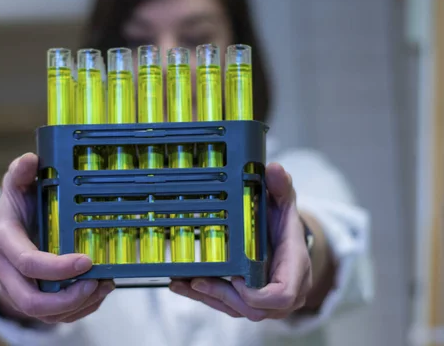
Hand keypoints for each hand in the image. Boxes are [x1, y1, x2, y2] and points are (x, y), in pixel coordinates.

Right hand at [0, 153, 114, 323]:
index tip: (87, 260)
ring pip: (44, 314)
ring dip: (78, 305)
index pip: (28, 263)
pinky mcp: (31, 299)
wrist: (11, 226)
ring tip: (104, 286)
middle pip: (31, 300)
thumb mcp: (17, 183)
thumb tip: (29, 160)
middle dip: (67, 298)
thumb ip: (20, 171)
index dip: (57, 267)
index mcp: (5, 240)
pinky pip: (53, 317)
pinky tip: (97, 293)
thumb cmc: (19, 203)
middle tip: (96, 283)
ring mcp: (16, 288)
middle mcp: (6, 270)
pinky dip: (79, 310)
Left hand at [169, 162, 311, 320]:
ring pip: (237, 310)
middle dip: (224, 296)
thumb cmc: (283, 223)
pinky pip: (227, 306)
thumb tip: (274, 168)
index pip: (283, 295)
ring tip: (182, 283)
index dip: (258, 293)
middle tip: (198, 280)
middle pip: (255, 308)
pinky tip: (182, 285)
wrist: (287, 242)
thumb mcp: (284, 202)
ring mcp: (266, 302)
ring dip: (208, 298)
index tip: (236, 278)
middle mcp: (284, 292)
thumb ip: (281, 187)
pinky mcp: (249, 302)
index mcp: (295, 268)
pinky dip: (204, 297)